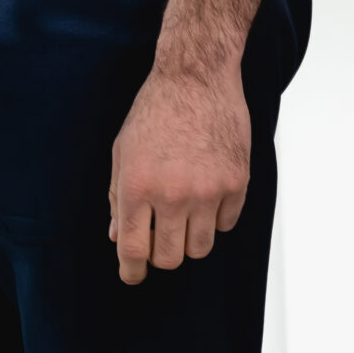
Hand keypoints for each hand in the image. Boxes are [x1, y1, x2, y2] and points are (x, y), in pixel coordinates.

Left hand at [108, 60, 250, 284]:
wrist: (196, 77)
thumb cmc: (155, 110)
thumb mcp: (123, 150)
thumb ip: (117, 196)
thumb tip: (117, 236)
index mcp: (137, 186)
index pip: (133, 250)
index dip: (131, 271)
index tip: (132, 276)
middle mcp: (172, 194)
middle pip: (169, 258)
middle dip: (160, 254)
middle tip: (158, 237)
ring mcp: (208, 192)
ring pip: (200, 248)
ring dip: (189, 238)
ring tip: (183, 213)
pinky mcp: (236, 185)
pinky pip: (226, 225)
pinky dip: (215, 218)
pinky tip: (207, 193)